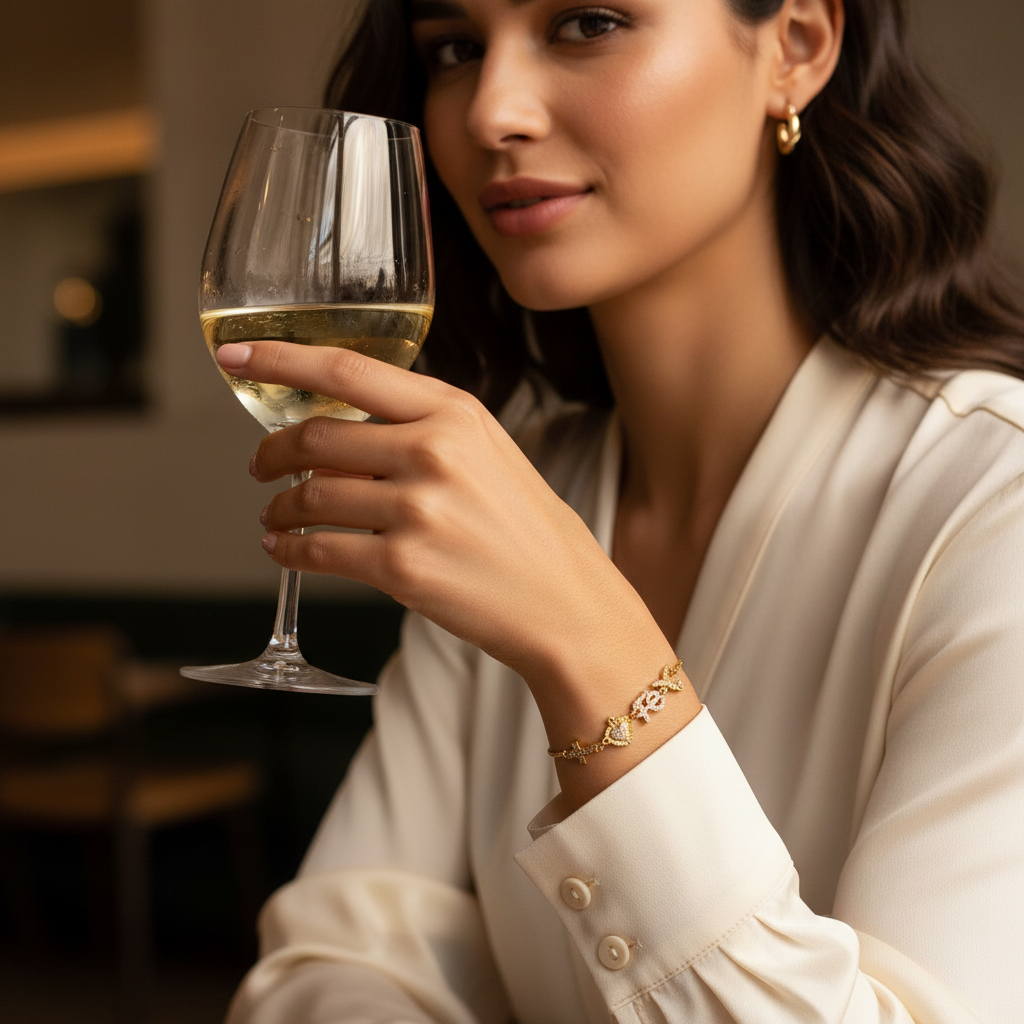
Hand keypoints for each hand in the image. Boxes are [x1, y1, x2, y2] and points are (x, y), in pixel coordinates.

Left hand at [217, 341, 658, 686]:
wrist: (567, 602)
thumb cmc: (526, 530)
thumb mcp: (487, 454)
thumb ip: (419, 431)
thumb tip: (335, 436)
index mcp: (456, 411)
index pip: (347, 369)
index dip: (280, 358)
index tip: (236, 356)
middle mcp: (434, 450)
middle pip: (316, 435)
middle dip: (271, 452)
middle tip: (259, 465)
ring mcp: (418, 509)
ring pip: (310, 495)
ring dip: (278, 508)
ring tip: (274, 518)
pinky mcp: (403, 566)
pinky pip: (319, 550)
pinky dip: (289, 550)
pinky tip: (285, 549)